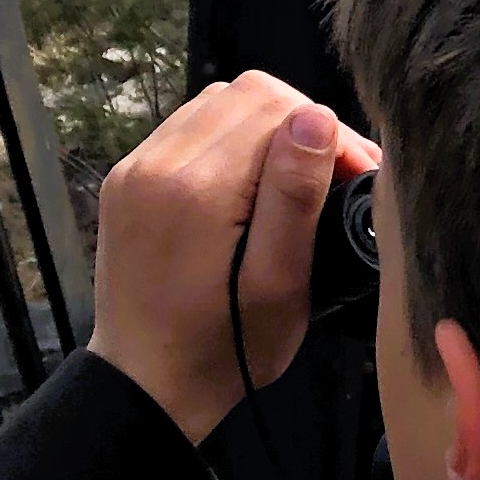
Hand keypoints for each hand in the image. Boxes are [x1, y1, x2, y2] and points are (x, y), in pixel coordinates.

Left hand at [91, 70, 380, 444]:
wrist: (144, 386)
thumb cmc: (224, 349)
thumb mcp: (278, 285)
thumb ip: (296, 197)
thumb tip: (317, 116)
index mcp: (197, 188)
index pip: (276, 107)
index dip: (326, 132)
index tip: (354, 175)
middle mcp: (156, 162)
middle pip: (246, 93)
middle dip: (298, 123)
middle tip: (330, 175)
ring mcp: (134, 166)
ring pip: (217, 102)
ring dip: (263, 127)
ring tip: (290, 179)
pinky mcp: (126, 178)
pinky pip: (189, 127)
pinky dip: (227, 139)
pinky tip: (246, 183)